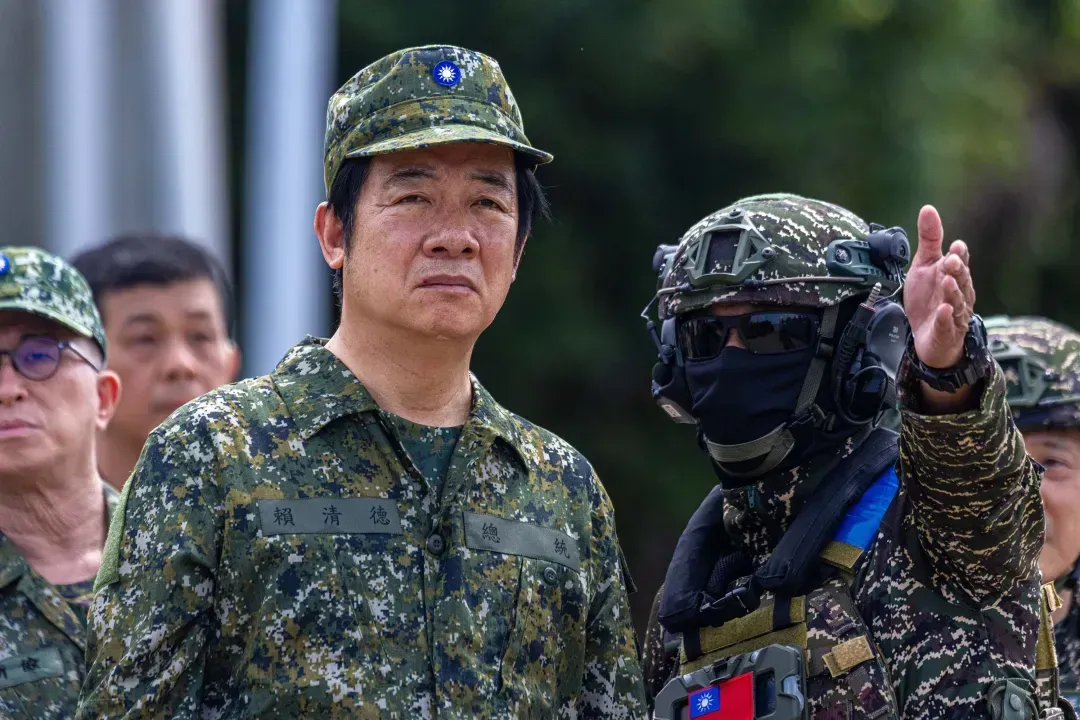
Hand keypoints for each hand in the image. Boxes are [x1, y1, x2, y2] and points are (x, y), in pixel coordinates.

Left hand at [904, 205, 974, 368]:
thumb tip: (928, 208)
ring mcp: (955, 313)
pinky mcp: (947, 331)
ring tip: (947, 282)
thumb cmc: (929, 299)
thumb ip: (929, 239)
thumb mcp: (924, 265)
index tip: (955, 246)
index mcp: (954, 275)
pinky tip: (944, 311)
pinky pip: (948, 324)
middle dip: (957, 270)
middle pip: (961, 280)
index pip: (959, 261)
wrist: (926, 336)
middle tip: (950, 261)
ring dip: (953, 292)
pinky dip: (946, 318)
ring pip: (957, 301)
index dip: (958, 254)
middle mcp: (959, 292)